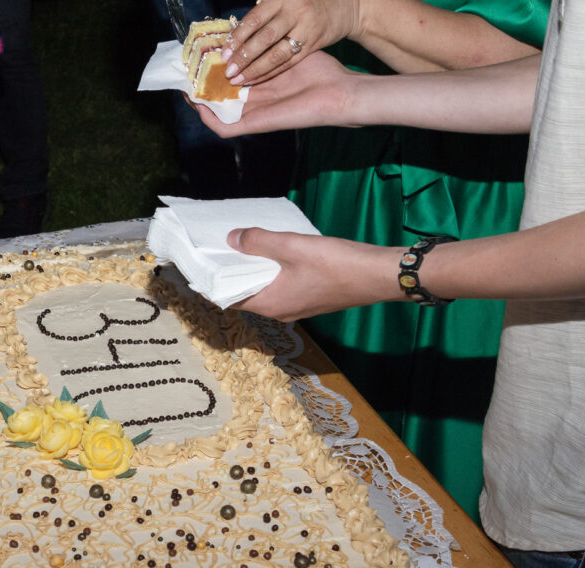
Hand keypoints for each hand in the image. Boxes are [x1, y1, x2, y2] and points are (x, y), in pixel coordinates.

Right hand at [194, 51, 358, 136]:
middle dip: (199, 85)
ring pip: (216, 113)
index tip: (197, 59)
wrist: (337, 91)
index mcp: (260, 85)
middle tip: (183, 72)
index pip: (228, 81)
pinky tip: (197, 103)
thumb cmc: (319, 71)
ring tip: (184, 87)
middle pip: (218, 97)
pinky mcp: (255, 125)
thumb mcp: (286, 51)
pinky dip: (208, 118)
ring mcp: (253, 114)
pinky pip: (223, 127)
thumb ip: (266, 46)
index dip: (211, 72)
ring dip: (198, 102)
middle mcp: (254, 101)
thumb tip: (250, 29)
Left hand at [222, 0, 360, 83]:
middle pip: (264, 38)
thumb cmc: (306, 3)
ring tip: (238, 79)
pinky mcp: (313, 45)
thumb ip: (265, 14)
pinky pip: (287, 63)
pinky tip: (255, 80)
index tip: (224, 52)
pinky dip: (269, 72)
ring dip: (254, 68)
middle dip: (243, 56)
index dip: (238, 37)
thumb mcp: (286, 0)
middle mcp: (295, 13)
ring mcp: (306, 30)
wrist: (344, 8)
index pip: (255, 20)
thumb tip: (235, 33)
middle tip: (228, 70)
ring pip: (276, 54)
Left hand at [226, 228, 401, 319]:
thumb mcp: (291, 246)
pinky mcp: (310, 300)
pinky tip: (274, 254)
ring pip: (266, 290)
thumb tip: (231, 239)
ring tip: (245, 246)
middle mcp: (280, 312)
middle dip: (235, 272)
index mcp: (270, 304)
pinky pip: (282, 288)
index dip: (216, 280)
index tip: (207, 261)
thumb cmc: (334, 263)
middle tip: (223, 248)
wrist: (377, 276)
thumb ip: (258, 242)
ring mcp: (297, 308)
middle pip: (247, 293)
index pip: (230, 297)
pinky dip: (273, 273)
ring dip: (256, 271)